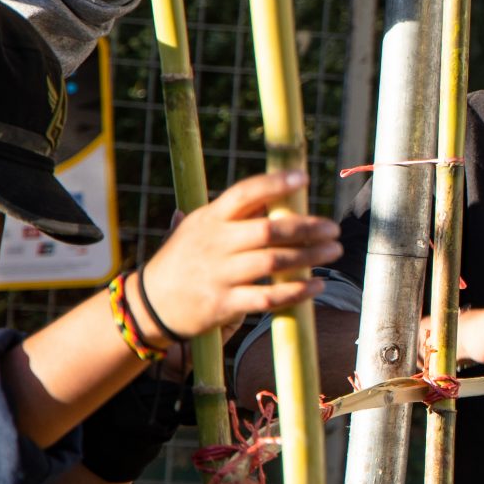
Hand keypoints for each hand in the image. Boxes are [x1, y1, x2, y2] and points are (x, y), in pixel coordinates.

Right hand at [135, 171, 339, 340]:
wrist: (149, 304)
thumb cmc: (182, 259)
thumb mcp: (198, 228)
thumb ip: (232, 213)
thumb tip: (272, 193)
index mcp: (209, 218)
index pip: (243, 193)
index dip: (274, 183)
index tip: (303, 178)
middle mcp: (215, 243)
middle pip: (268, 230)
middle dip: (306, 228)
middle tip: (332, 229)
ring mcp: (219, 275)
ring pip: (273, 263)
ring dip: (309, 257)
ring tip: (333, 252)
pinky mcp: (223, 304)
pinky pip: (268, 297)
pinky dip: (296, 292)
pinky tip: (316, 285)